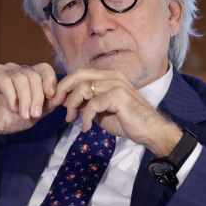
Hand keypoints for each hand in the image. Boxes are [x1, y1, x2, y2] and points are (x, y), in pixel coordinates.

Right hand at [0, 63, 57, 147]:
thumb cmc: (2, 119)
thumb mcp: (30, 116)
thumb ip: (44, 107)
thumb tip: (60, 98)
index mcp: (26, 77)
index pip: (44, 69)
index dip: (51, 81)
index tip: (52, 98)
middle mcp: (14, 70)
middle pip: (34, 74)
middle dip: (38, 96)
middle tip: (34, 114)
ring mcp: (0, 70)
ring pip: (21, 77)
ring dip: (26, 98)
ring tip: (24, 115)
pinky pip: (4, 80)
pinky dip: (12, 96)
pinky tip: (12, 108)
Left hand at [52, 69, 182, 156]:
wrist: (149, 131)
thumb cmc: (127, 121)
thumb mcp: (101, 111)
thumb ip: (87, 104)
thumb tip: (68, 102)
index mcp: (109, 77)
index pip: (81, 74)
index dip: (66, 85)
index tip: (57, 100)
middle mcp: (112, 76)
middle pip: (79, 76)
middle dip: (64, 90)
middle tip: (56, 105)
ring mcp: (116, 84)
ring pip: (83, 89)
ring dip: (73, 106)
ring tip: (71, 120)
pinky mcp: (118, 96)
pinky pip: (92, 104)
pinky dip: (86, 117)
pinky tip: (87, 128)